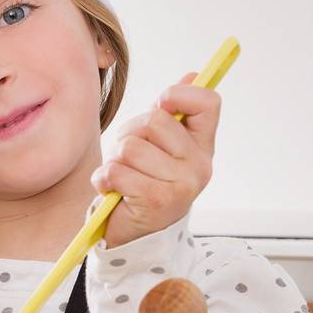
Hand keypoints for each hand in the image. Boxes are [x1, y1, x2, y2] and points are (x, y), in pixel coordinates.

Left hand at [92, 74, 219, 248]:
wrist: (135, 238)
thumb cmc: (144, 184)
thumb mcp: (161, 147)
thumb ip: (174, 114)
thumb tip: (193, 75)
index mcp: (202, 147)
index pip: (208, 103)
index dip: (179, 94)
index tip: (160, 105)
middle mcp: (199, 166)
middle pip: (154, 121)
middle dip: (129, 134)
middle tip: (129, 156)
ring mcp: (181, 185)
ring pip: (131, 146)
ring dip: (114, 159)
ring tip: (121, 176)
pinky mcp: (156, 201)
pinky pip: (117, 171)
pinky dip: (104, 179)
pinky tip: (112, 191)